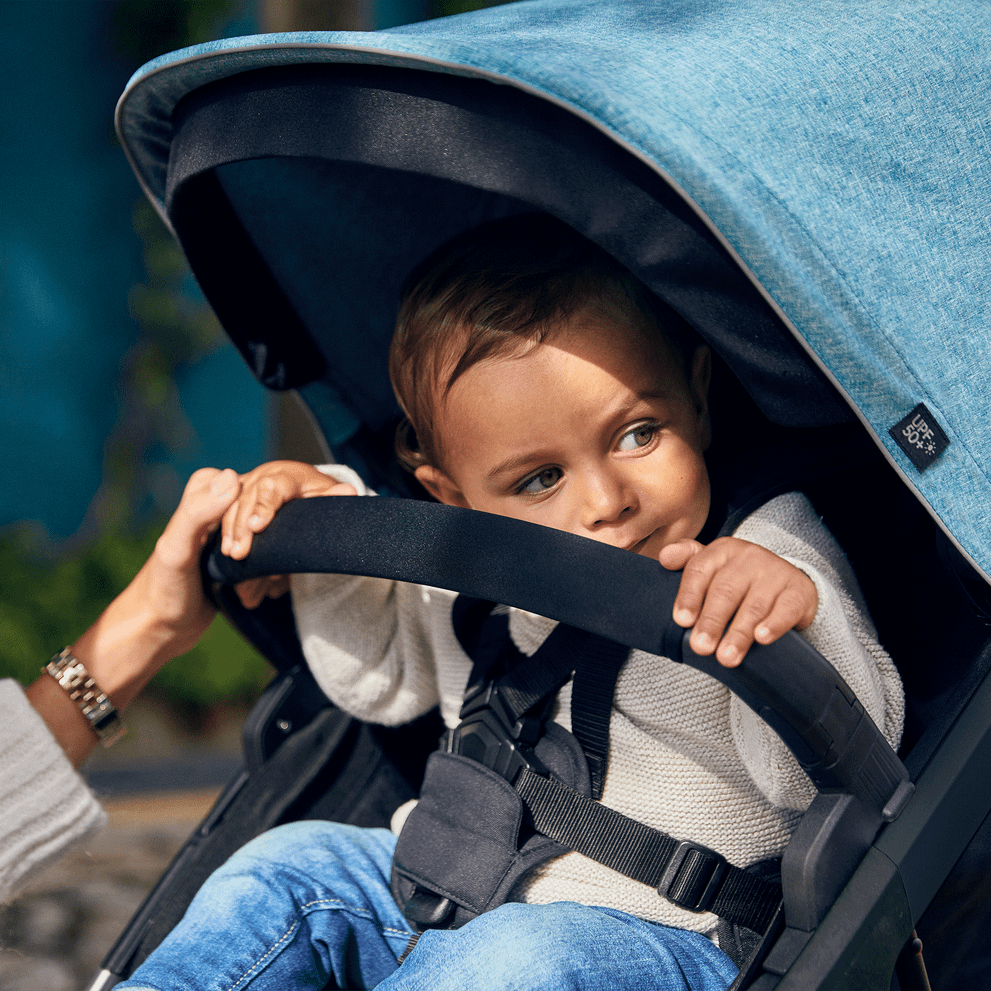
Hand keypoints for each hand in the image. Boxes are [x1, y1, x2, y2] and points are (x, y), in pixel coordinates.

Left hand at [32, 467, 242, 765]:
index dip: (252, 518)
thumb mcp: (176, 549)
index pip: (248, 489)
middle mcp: (217, 509)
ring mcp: (230, 535)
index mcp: (200, 495)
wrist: (158, 634)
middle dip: (263, 548)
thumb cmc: (162, 591)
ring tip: (248, 591)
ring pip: (271, 538)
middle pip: (265, 514)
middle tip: (245, 579)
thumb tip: (233, 477)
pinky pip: (269, 558)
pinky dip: (268, 577)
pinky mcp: (240, 560)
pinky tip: (257, 594)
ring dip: (269, 568)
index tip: (239, 551)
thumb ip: (198, 512)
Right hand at [219, 461, 356, 608]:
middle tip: (239, 552)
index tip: (257, 527)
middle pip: (248, 498)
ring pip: (232, 504)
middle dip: (242, 526)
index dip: (263, 506)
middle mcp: (265, 475)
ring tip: (231, 553)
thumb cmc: (316, 492)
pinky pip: (226, 509)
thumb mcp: (329, 494)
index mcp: (288, 474)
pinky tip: (225, 547)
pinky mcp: (239, 494)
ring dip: (230, 530)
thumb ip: (335, 496)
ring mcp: (249, 483)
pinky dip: (226, 530)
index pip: (273, 487)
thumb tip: (349, 492)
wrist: (303, 485)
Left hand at [659, 537, 817, 666]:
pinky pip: (786, 609)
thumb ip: (686, 561)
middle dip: (711, 622)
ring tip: (727, 657)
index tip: (681, 621)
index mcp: (722, 551)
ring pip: (753, 606)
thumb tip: (664, 557)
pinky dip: (774, 624)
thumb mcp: (711, 567)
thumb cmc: (737, 579)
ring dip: (739, 633)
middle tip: (700, 647)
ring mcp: (775, 573)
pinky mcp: (799, 591)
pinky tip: (762, 638)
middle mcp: (749, 557)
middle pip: (725, 591)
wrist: (786, 581)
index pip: (700, 570)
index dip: (689, 596)